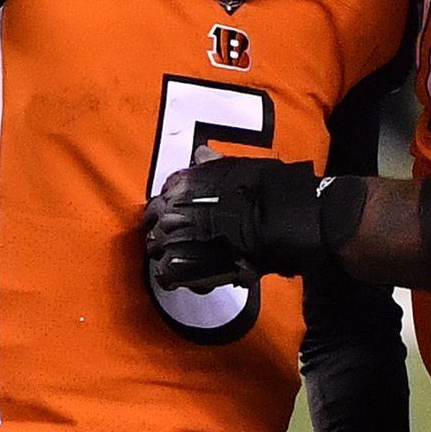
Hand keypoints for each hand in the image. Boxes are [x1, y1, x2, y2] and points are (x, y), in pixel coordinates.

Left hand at [143, 155, 326, 291]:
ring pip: (156, 248)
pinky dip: (176, 277)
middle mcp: (171, 207)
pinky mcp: (181, 265)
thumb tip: (202, 153)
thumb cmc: (265, 191)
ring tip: (189, 260)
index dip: (170, 209)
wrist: (277, 220)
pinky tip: (191, 277)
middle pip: (154, 223)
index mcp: (183, 182)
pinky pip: (166, 274)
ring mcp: (173, 236)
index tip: (179, 217)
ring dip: (170, 254)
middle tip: (184, 241)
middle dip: (167, 231)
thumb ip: (214, 164)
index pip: (161, 197)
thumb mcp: (237, 168)